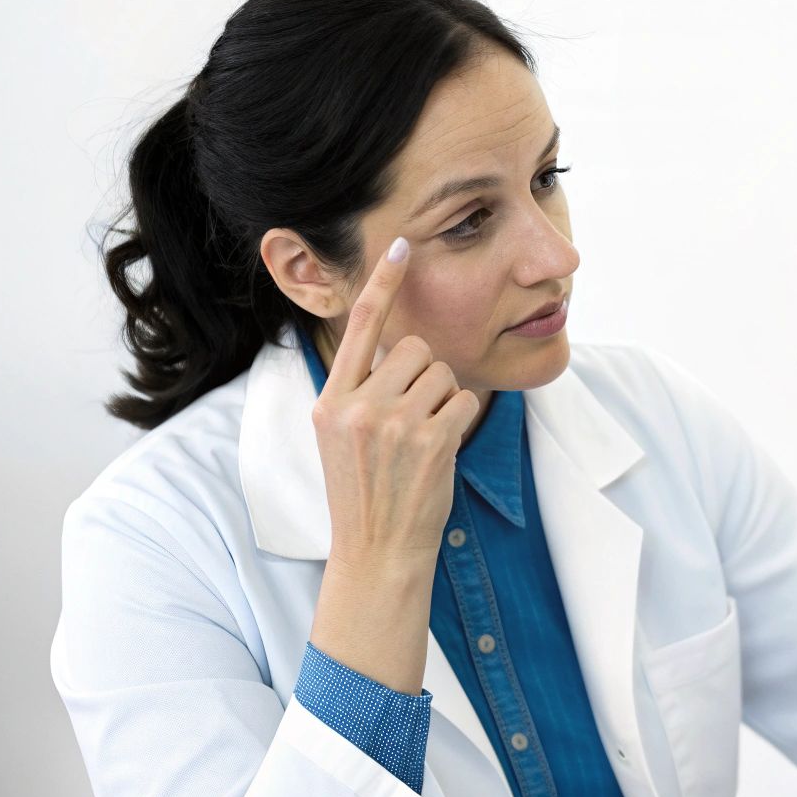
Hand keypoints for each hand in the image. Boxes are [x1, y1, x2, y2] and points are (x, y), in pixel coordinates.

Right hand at [310, 236, 480, 566]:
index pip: (357, 328)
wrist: (377, 551)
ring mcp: (393, 424)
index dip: (383, 284)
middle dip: (426, 376)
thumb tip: (399, 347)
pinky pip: (465, 402)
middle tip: (412, 420)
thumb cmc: (367, 492)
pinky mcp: (431, 440)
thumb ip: (361, 390)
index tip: (401, 244)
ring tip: (421, 441)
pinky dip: (461, 423)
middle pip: (417, 350)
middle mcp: (357, 406)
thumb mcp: (341, 436)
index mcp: (331, 400)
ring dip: (445, 401)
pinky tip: (439, 453)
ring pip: (445, 374)